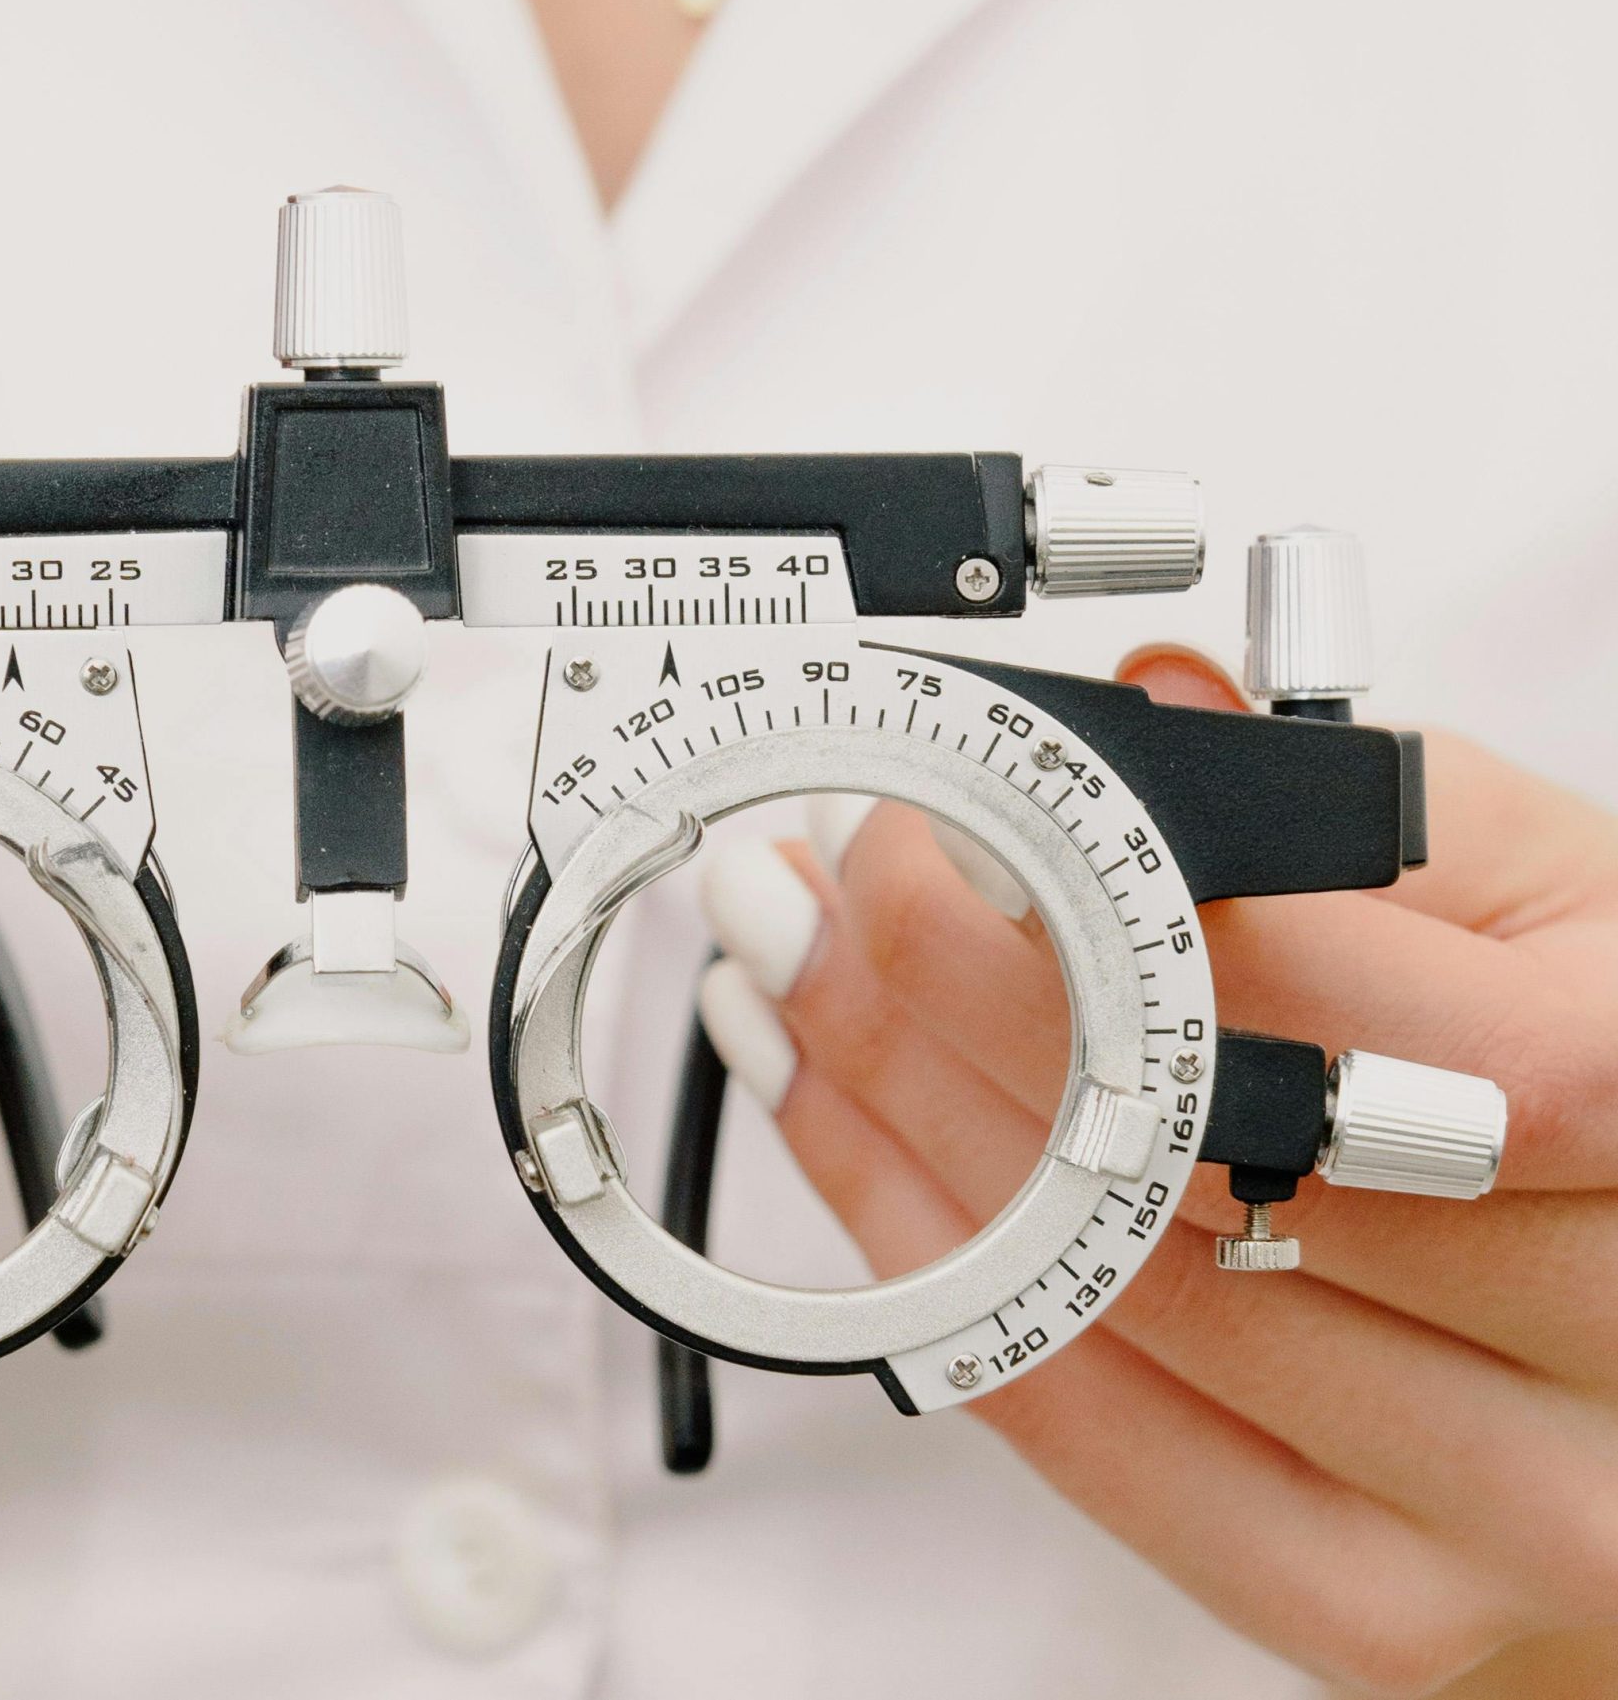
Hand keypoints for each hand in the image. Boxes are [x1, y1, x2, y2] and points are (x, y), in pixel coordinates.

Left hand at [698, 647, 1617, 1695]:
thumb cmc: (1598, 1094)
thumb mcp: (1554, 907)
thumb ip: (1372, 809)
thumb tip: (1141, 712)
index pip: (1332, 1006)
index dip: (1097, 904)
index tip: (939, 818)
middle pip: (1185, 1156)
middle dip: (939, 997)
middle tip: (809, 892)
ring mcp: (1506, 1510)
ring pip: (1105, 1290)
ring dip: (888, 1113)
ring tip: (784, 985)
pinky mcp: (1372, 1609)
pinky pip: (1083, 1430)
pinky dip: (925, 1265)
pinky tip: (835, 1133)